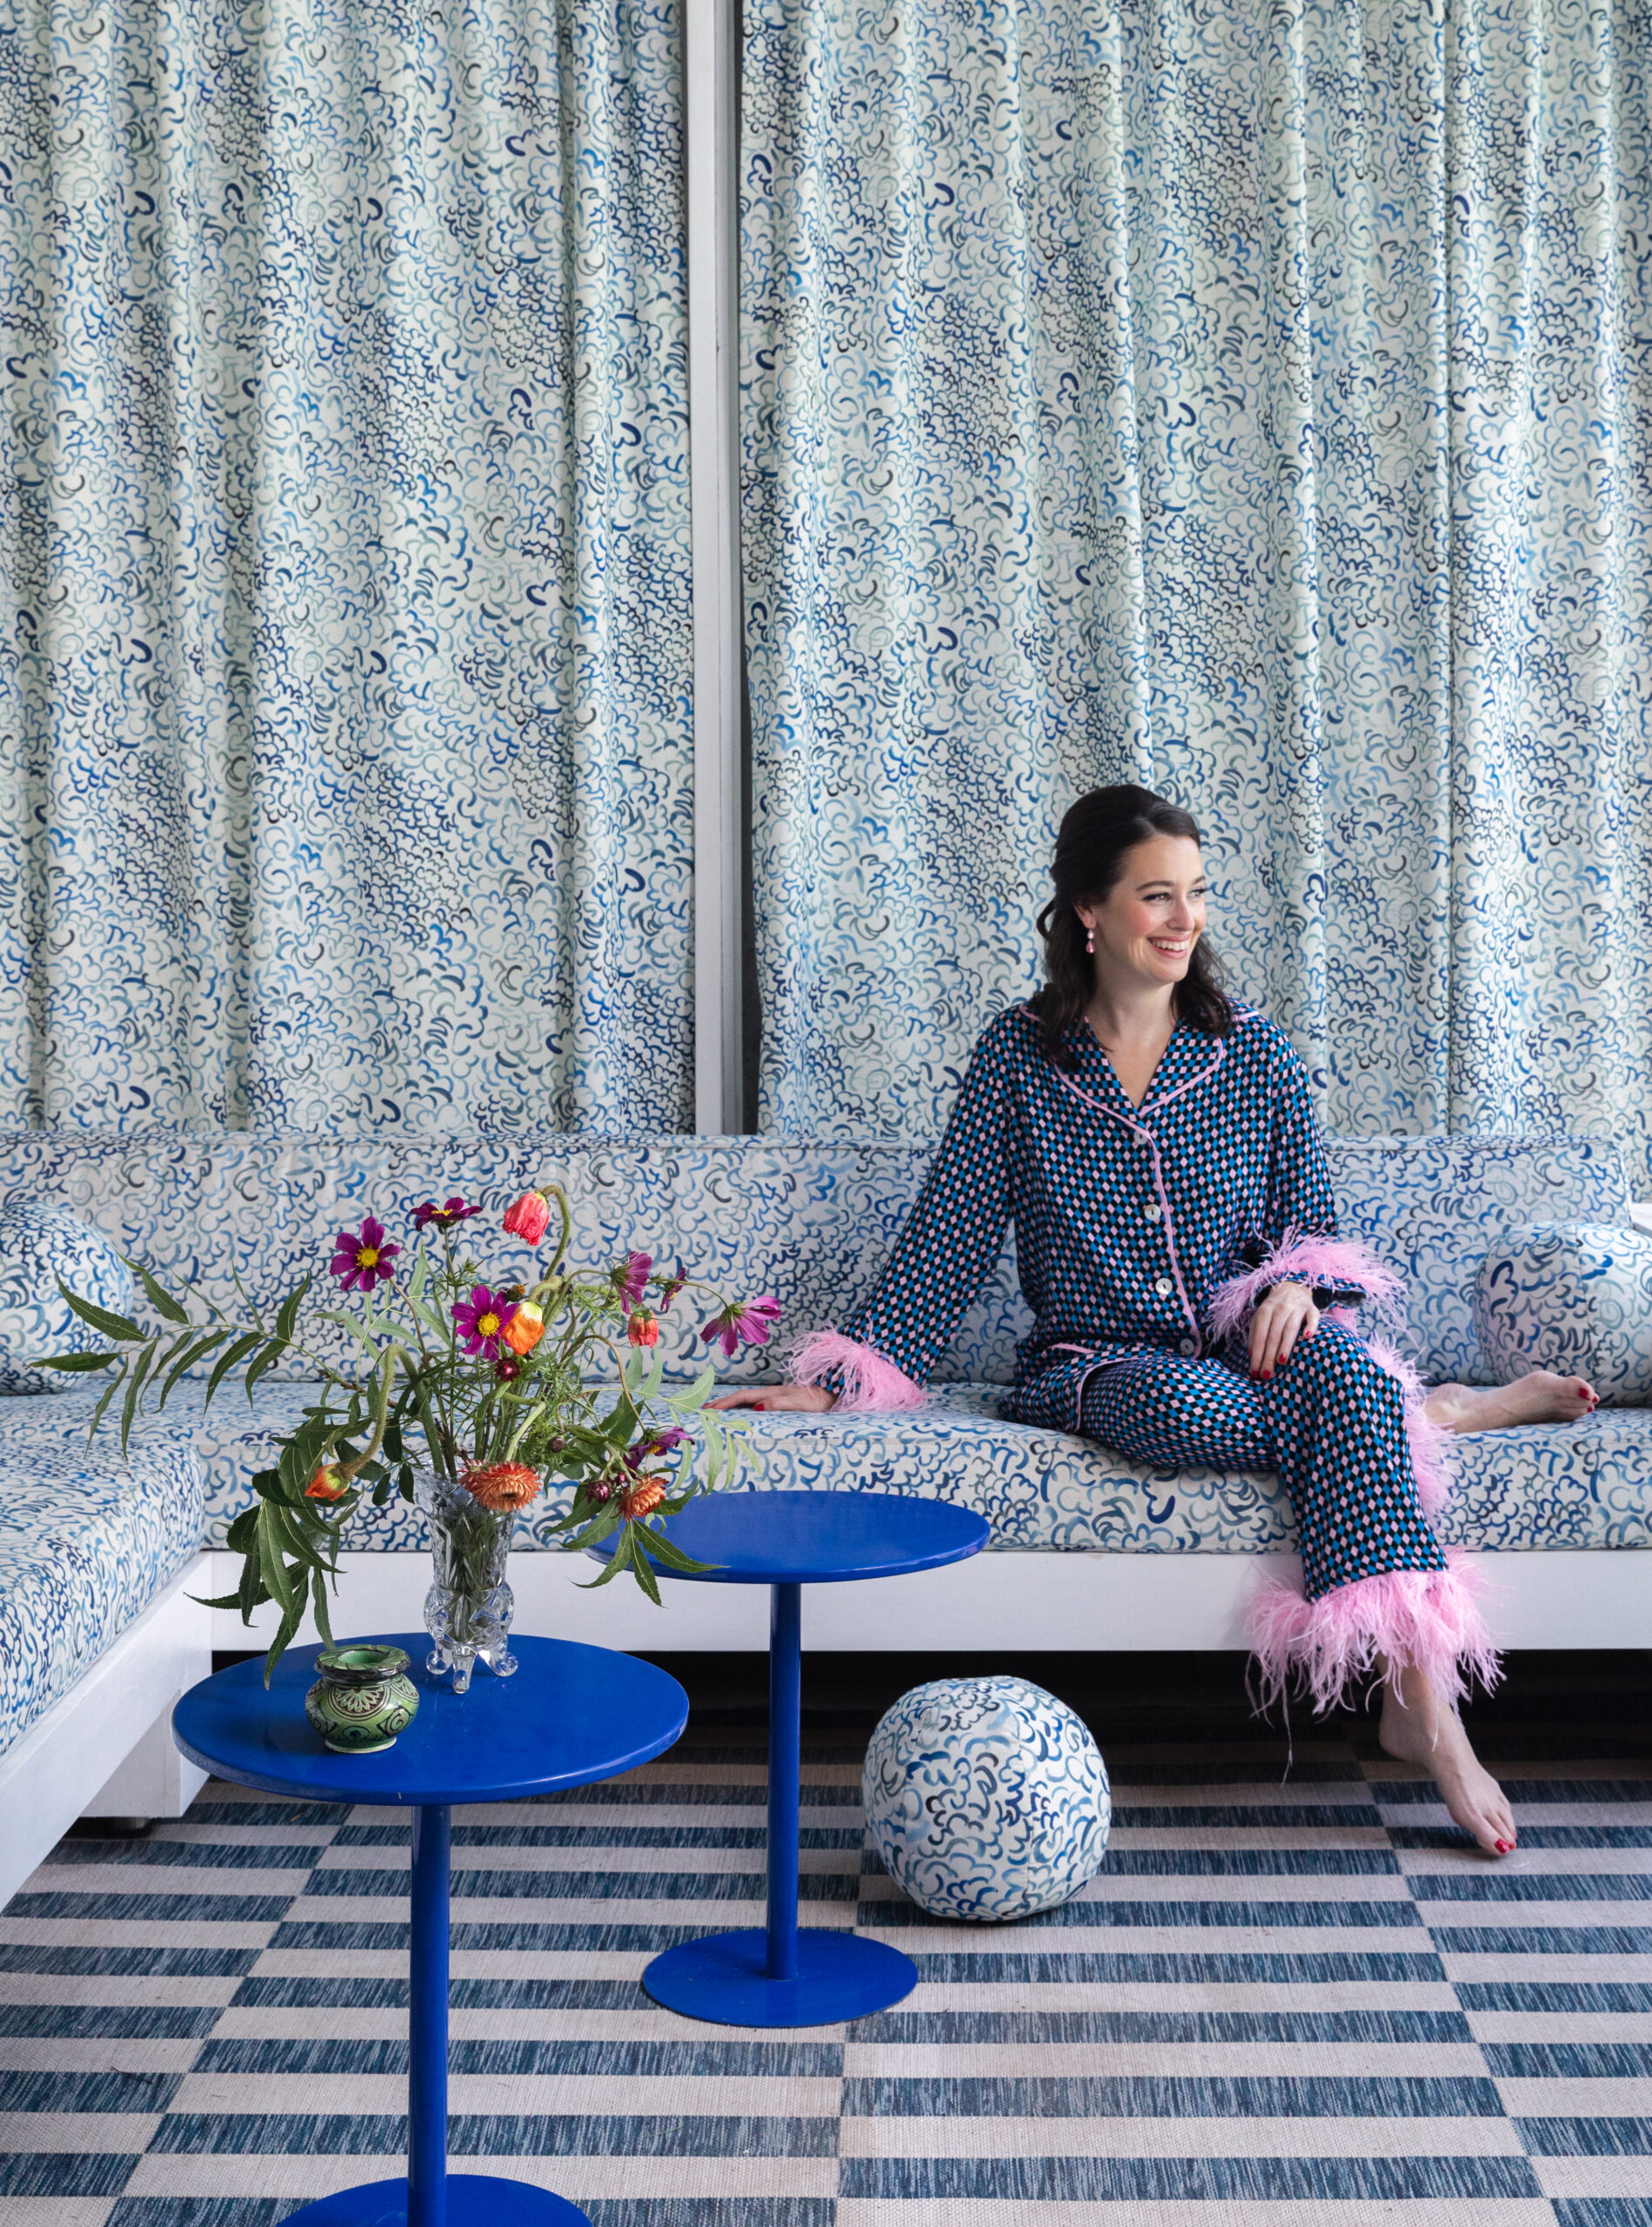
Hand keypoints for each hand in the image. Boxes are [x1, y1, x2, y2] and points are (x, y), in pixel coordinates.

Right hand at [706, 1383, 836, 1412]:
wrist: (833, 1393)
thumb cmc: (818, 1400)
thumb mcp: (798, 1403)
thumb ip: (778, 1405)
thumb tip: (756, 1407)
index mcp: (771, 1393)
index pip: (742, 1398)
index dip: (725, 1403)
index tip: (709, 1408)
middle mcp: (770, 1393)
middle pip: (740, 1398)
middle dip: (722, 1403)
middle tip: (703, 1408)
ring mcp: (775, 1396)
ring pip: (746, 1401)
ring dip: (730, 1405)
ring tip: (716, 1409)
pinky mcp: (780, 1401)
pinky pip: (754, 1404)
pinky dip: (741, 1407)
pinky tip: (741, 1411)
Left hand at [1248, 1283, 1319, 1380]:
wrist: (1292, 1287)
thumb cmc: (1274, 1309)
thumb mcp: (1261, 1318)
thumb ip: (1255, 1335)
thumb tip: (1251, 1356)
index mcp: (1264, 1311)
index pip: (1260, 1336)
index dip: (1257, 1355)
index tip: (1255, 1373)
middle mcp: (1280, 1308)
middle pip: (1273, 1335)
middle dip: (1269, 1356)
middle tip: (1267, 1375)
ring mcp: (1297, 1307)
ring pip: (1290, 1327)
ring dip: (1286, 1345)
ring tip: (1281, 1362)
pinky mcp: (1312, 1308)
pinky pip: (1313, 1317)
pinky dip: (1311, 1325)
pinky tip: (1308, 1337)